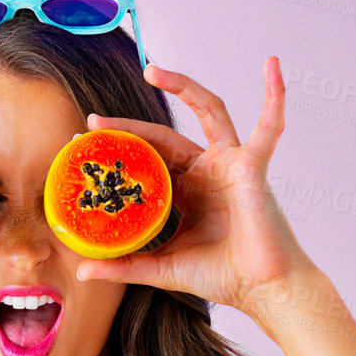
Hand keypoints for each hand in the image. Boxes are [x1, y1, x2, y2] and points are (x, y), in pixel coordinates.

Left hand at [76, 58, 315, 314]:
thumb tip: (81, 271)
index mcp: (186, 193)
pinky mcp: (253, 166)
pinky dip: (274, 96)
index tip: (85, 147)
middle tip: (94, 123)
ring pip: (207, 111)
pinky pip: (269, 126)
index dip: (120, 153)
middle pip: (164, 136)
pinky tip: (272, 65)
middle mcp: (207, 172)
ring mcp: (230, 164)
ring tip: (151, 69)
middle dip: (129, 128)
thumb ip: (123, 266)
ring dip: (183, 86)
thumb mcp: (161, 268)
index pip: (148, 162)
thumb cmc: (220, 276)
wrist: (261, 290)